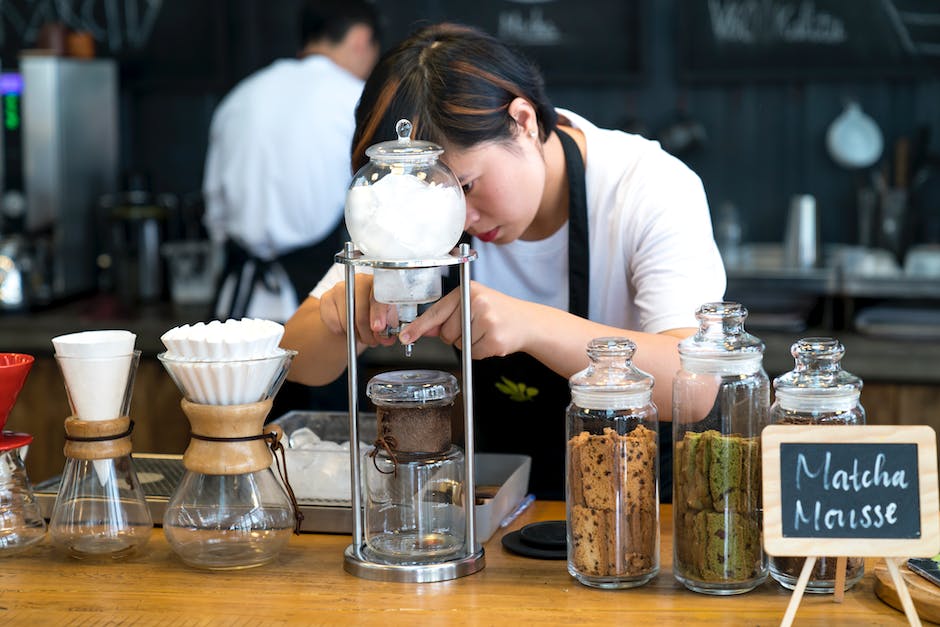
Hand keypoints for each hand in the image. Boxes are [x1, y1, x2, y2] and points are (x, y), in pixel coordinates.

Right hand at [318, 275, 397, 346]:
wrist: (355, 312)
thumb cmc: (375, 314)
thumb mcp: (387, 319)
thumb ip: (387, 327)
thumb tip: (386, 338)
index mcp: (379, 283)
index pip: (378, 296)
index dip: (378, 313)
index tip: (378, 329)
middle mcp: (359, 281)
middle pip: (361, 309)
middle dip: (367, 331)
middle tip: (371, 340)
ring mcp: (341, 288)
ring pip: (347, 318)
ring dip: (355, 333)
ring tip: (361, 334)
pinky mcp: (326, 298)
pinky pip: (333, 322)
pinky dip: (341, 331)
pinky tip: (347, 327)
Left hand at [398, 281, 530, 357]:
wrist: (527, 322)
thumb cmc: (496, 312)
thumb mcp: (471, 306)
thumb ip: (446, 317)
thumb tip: (421, 329)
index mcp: (467, 291)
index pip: (437, 312)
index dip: (419, 326)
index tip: (405, 336)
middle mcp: (477, 302)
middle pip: (447, 333)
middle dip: (455, 337)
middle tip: (473, 328)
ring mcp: (487, 320)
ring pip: (460, 345)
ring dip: (470, 344)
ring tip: (485, 332)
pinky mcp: (495, 339)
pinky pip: (473, 354)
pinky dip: (480, 352)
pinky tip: (491, 340)